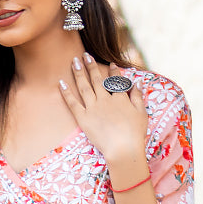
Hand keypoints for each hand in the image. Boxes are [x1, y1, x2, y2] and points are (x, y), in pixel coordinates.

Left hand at [58, 54, 148, 169]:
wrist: (123, 149)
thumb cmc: (135, 134)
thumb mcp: (142, 113)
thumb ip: (138, 97)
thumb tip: (137, 83)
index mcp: (120, 98)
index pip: (115, 80)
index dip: (113, 71)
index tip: (110, 63)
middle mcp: (105, 99)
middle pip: (97, 79)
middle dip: (91, 65)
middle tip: (85, 55)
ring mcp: (93, 108)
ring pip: (84, 86)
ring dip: (79, 73)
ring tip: (74, 61)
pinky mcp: (83, 119)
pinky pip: (73, 103)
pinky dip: (66, 93)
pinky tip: (61, 83)